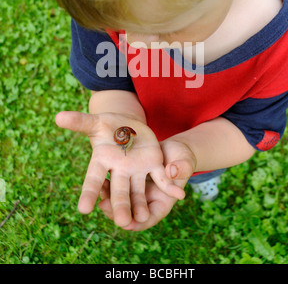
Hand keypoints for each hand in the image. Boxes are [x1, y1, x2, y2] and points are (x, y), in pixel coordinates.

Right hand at [55, 111, 184, 226]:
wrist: (128, 126)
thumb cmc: (108, 126)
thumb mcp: (95, 122)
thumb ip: (79, 122)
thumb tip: (57, 116)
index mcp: (103, 161)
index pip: (93, 179)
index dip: (89, 193)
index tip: (83, 210)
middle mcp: (119, 171)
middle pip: (119, 191)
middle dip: (121, 205)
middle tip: (122, 223)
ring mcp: (137, 170)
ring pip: (139, 191)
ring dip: (141, 205)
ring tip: (144, 219)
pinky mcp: (153, 166)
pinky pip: (162, 179)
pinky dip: (169, 187)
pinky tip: (178, 196)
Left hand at [98, 138, 196, 230]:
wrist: (170, 148)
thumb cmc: (182, 157)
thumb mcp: (185, 162)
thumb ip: (181, 168)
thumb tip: (172, 172)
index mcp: (162, 201)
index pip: (150, 217)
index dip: (137, 223)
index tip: (125, 224)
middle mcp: (146, 198)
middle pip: (130, 211)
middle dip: (117, 211)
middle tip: (104, 205)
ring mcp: (136, 188)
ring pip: (121, 198)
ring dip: (109, 197)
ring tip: (100, 190)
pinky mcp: (128, 176)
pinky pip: (116, 184)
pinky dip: (109, 183)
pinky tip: (101, 179)